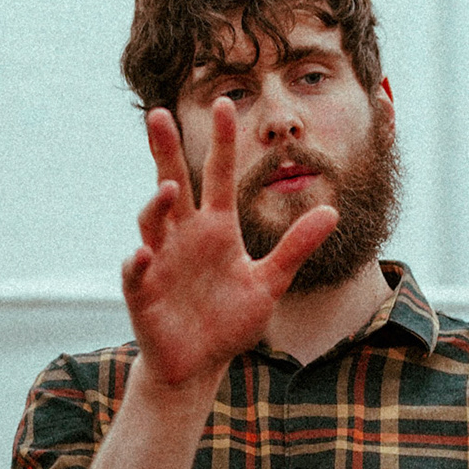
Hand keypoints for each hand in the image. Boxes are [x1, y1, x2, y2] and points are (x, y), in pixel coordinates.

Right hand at [123, 99, 337, 391]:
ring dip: (157, 205)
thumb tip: (332, 213)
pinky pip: (136, 272)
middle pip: (173, 183)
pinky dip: (138, 263)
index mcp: (216, 228)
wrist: (199, 365)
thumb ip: (296, 248)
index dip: (222, 141)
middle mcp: (184, 236)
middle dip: (165, 150)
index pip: (217, 175)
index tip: (227, 104)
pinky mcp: (143, 292)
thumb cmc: (230, 320)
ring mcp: (161, 261)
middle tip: (158, 113)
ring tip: (169, 189)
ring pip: (152, 222)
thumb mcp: (270, 282)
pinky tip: (144, 255)